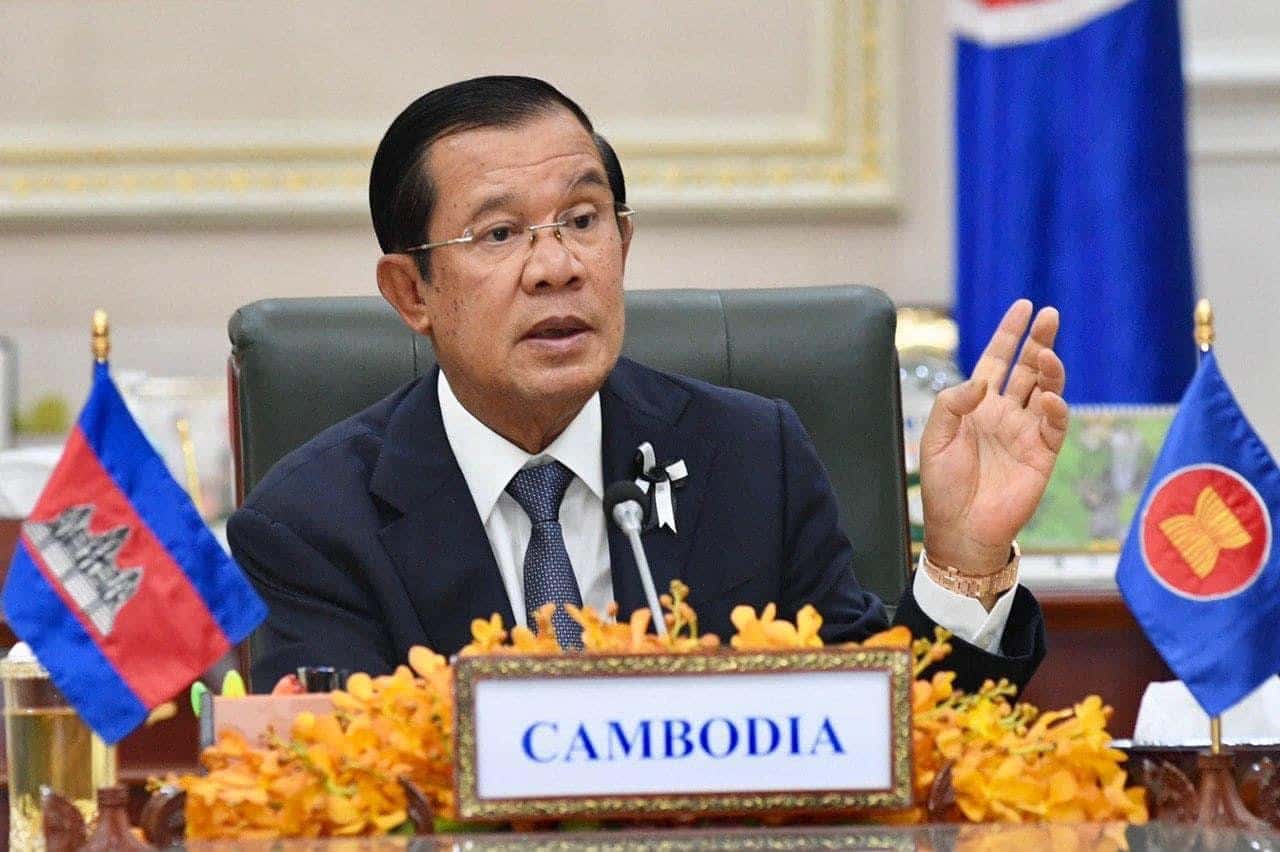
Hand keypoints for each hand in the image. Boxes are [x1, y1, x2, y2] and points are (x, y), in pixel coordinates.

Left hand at [920, 300, 1068, 578]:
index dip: (1010, 334)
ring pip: (1047, 390)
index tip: (1024, 307)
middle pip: (1028, 368)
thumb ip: (952, 404)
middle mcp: (1005, 413)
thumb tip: (983, 381)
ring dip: (1050, 370)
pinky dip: (1055, 409)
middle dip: (1039, 340)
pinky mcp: (1042, 455)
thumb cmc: (943, 486)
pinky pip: (1054, 426)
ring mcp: (1026, 432)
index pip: (997, 360)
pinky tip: (1049, 398)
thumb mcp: (934, 439)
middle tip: (1050, 315)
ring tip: (1046, 353)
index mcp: (978, 405)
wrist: (960, 529)